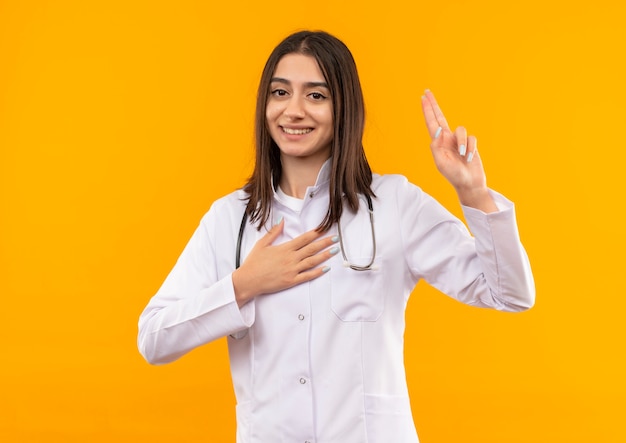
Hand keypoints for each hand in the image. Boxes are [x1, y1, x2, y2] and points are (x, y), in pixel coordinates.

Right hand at [232, 218, 338, 306]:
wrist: (248, 281)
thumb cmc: (253, 263)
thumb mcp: (262, 244)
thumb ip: (273, 232)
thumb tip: (281, 220)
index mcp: (284, 248)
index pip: (304, 239)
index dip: (316, 233)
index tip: (324, 229)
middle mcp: (290, 258)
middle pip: (312, 249)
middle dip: (325, 242)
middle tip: (335, 238)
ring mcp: (292, 270)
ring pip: (312, 261)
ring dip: (325, 255)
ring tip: (334, 250)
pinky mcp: (291, 281)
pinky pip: (307, 276)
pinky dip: (318, 272)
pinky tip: (326, 268)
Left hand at [421, 90, 496, 211]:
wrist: (469, 183)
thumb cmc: (453, 175)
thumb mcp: (441, 163)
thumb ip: (436, 146)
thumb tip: (437, 131)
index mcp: (438, 143)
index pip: (431, 123)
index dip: (427, 110)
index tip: (423, 97)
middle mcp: (447, 139)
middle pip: (440, 117)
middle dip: (433, 105)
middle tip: (427, 92)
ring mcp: (459, 141)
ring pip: (461, 130)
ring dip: (462, 143)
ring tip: (462, 155)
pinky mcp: (470, 143)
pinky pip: (471, 139)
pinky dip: (470, 148)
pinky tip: (468, 158)